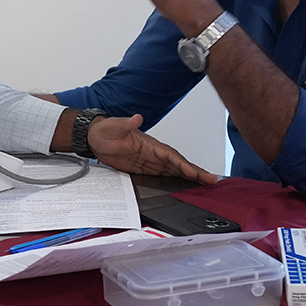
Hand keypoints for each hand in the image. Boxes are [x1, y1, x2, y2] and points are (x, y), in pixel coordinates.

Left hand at [88, 113, 218, 184]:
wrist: (94, 137)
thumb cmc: (104, 130)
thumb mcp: (114, 126)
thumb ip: (126, 124)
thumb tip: (136, 118)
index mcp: (150, 144)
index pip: (170, 155)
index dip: (183, 164)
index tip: (194, 172)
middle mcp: (153, 153)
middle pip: (178, 164)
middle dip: (195, 172)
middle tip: (211, 181)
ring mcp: (150, 161)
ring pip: (174, 171)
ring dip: (190, 178)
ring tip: (205, 186)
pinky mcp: (144, 169)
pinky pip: (163, 176)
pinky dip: (176, 181)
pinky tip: (185, 187)